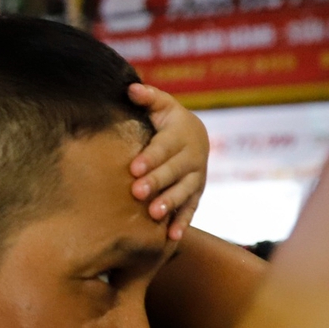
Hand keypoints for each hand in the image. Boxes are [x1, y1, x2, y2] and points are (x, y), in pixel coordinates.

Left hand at [127, 84, 207, 239]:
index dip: (150, 157)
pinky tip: (172, 239)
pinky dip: (183, 223)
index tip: (134, 167)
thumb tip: (131, 89)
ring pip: (184, 192)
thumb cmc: (168, 120)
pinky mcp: (196, 194)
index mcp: (181, 135)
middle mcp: (192, 158)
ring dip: (170, 204)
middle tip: (137, 193)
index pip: (164, 147)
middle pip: (174, 171)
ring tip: (154, 214)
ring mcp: (196, 178)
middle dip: (156, 182)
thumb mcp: (161, 105)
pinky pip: (191, 209)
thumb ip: (148, 97)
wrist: (197, 136)